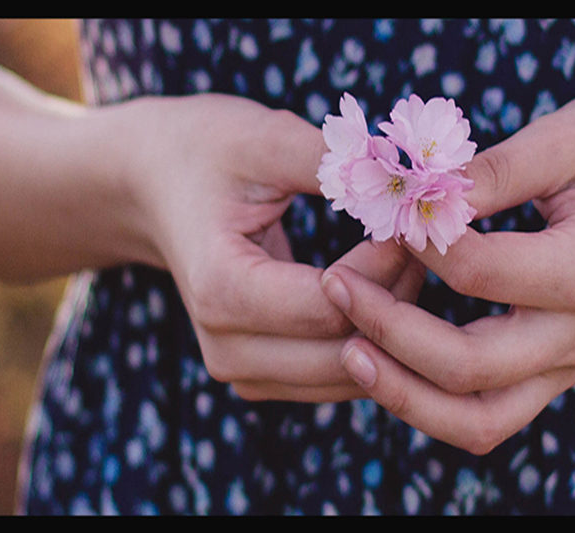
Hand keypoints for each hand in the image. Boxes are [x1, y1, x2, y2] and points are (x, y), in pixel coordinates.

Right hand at [109, 93, 423, 402]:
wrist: (151, 185)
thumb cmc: (206, 152)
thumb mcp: (264, 139)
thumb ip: (334, 164)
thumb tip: (408, 183)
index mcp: (221, 289)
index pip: (333, 304)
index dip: (386, 265)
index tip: (411, 217)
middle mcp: (226, 347)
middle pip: (348, 352)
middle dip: (399, 297)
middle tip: (423, 238)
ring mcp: (241, 372)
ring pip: (353, 376)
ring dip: (393, 323)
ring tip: (407, 256)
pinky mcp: (261, 378)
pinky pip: (341, 378)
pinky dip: (374, 340)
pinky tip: (386, 284)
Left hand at [320, 89, 574, 452]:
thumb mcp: (569, 134)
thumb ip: (494, 171)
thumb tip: (418, 193)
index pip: (478, 274)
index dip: (416, 243)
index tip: (383, 209)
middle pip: (469, 369)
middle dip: (389, 332)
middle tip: (335, 285)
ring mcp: (567, 363)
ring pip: (476, 420)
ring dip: (403, 394)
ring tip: (348, 349)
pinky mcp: (551, 372)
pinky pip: (484, 414)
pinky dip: (428, 399)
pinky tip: (383, 355)